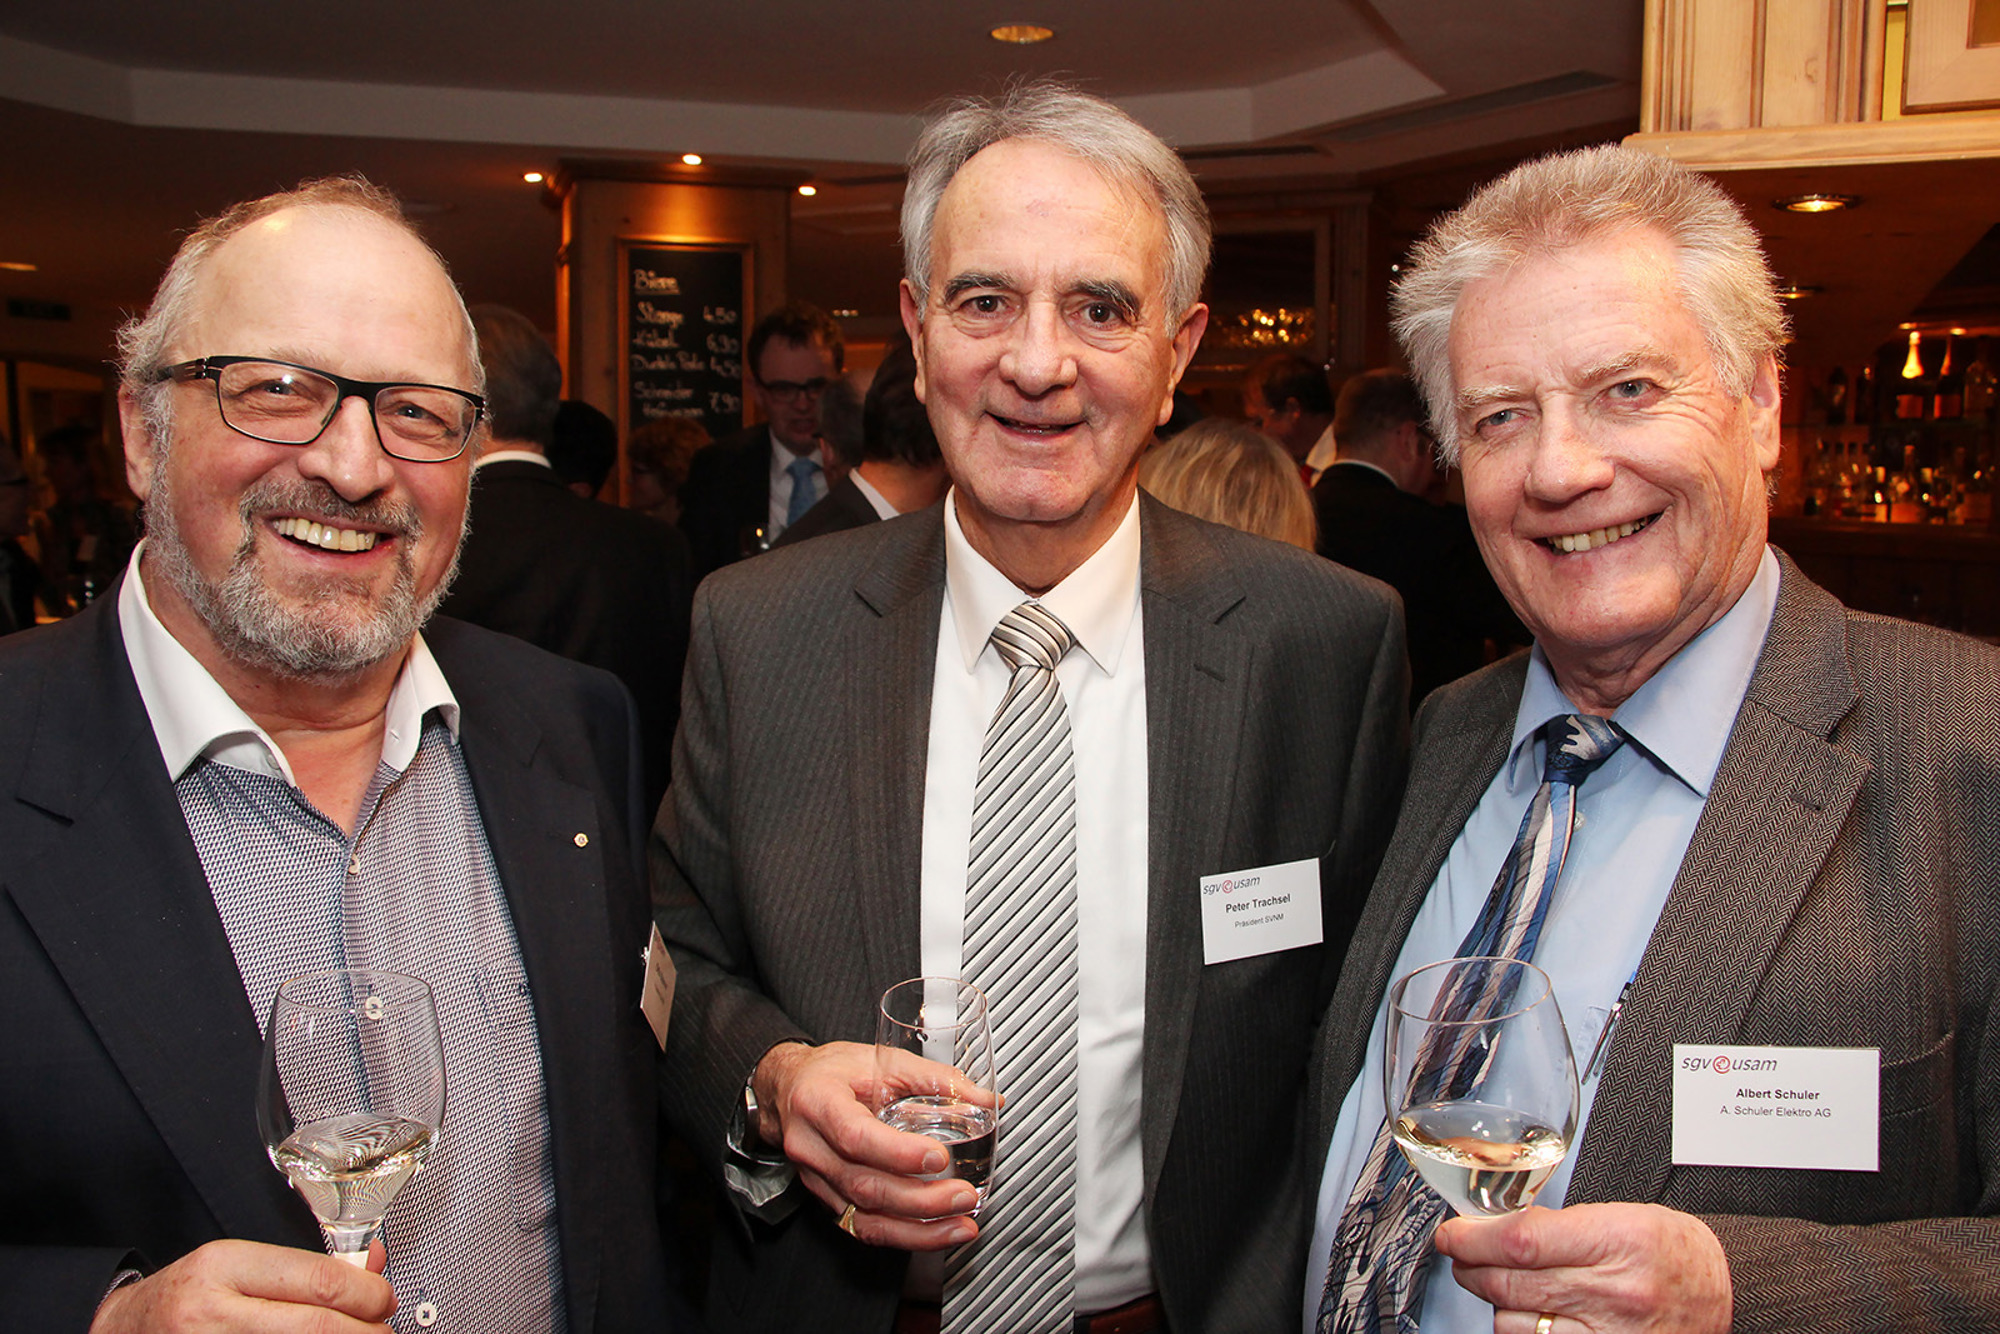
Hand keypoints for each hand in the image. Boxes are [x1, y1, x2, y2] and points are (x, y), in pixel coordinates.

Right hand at [91, 1238, 394, 1331]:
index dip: (367, 1294)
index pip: (318, 1280)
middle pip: (317, 1325)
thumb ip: (303, 1267)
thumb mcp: (235, 1266)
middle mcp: (211, 1312)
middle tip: (382, 1330)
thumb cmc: (182, 1299)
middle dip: (365, 1331)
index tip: (384, 1299)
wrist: (117, 1332)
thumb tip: (372, 1266)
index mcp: (223, 1266)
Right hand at [753, 1039, 993, 1250]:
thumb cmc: (833, 1072)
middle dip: (920, 1200)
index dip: (897, 1153)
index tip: (938, 1158)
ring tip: (960, 1226)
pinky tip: (935, 1234)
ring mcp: (817, 1180)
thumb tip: (985, 1099)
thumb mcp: (880, 1059)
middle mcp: (811, 1147)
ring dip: (917, 1230)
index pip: (855, 1136)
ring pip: (863, 1218)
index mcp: (819, 1102)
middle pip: (864, 1185)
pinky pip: (863, 1228)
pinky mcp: (828, 1201)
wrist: (790, 1090)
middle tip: (963, 1196)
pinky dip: (903, 1236)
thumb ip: (934, 1078)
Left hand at [1436, 1203, 1730, 1333]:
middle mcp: (1613, 1294)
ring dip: (1494, 1301)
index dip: (1472, 1237)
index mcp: (1617, 1242)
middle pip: (1508, 1283)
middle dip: (1471, 1266)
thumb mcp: (1620, 1217)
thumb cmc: (1673, 1252)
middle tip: (1462, 1253)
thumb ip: (1556, 1224)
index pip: (1521, 1240)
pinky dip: (1519, 1330)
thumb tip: (1492, 1228)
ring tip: (1503, 1283)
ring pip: (1513, 1322)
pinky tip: (1527, 1314)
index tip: (1452, 1233)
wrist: (1726, 1295)